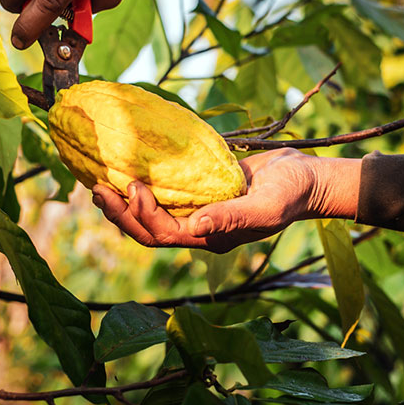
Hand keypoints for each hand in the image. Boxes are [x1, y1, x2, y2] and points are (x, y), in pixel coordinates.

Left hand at [91, 149, 360, 252]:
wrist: (307, 177)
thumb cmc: (290, 194)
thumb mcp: (265, 208)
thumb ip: (232, 219)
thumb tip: (195, 227)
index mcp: (210, 239)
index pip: (164, 234)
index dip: (141, 214)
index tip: (131, 184)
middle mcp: (200, 229)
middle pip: (149, 230)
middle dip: (120, 213)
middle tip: (96, 188)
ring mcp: (200, 210)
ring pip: (153, 213)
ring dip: (126, 202)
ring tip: (102, 181)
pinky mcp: (203, 190)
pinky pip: (167, 192)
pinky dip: (147, 183)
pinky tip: (132, 165)